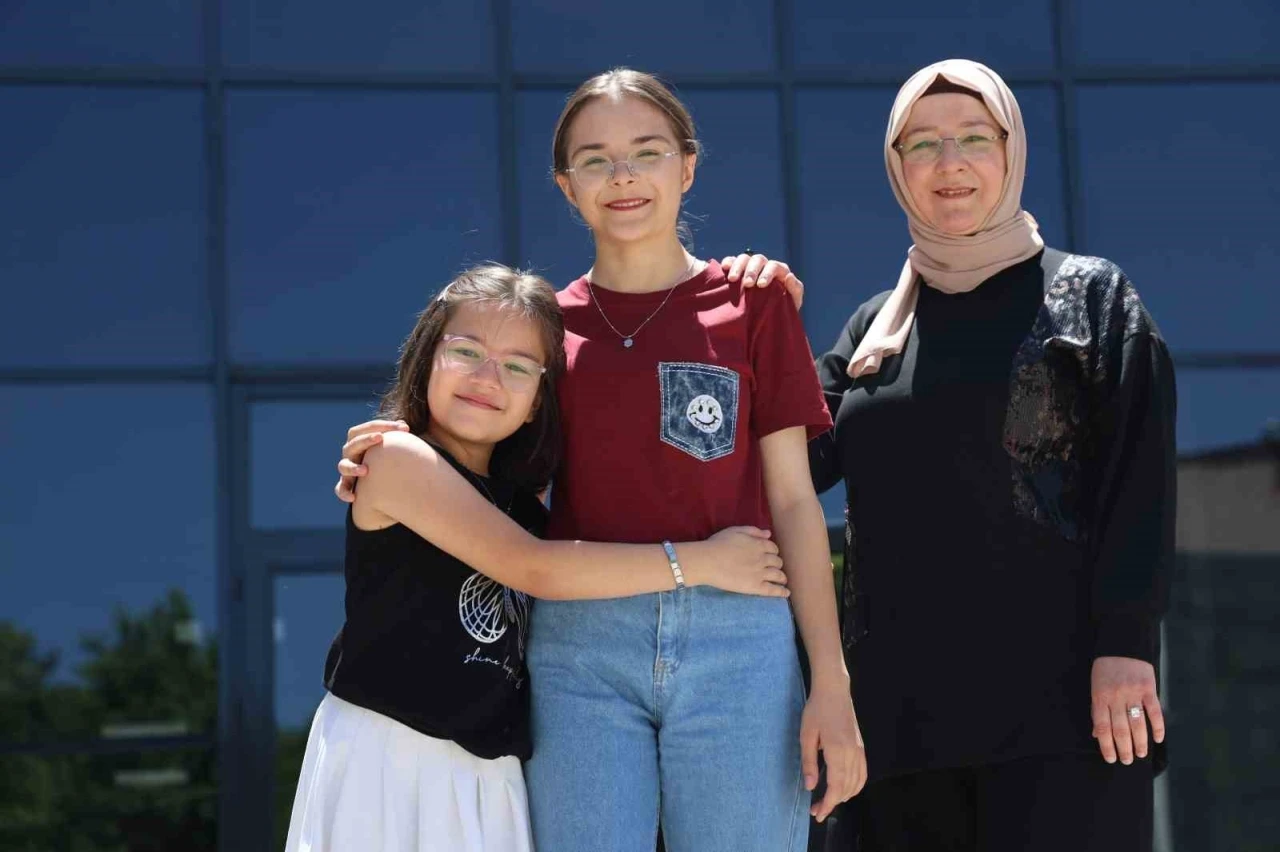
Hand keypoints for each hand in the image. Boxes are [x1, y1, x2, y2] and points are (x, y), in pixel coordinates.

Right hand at [334, 419, 409, 501]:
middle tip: (380, 437)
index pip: (366, 428)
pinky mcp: (346, 484)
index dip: (382, 425)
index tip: (403, 428)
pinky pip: (341, 489)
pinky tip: (353, 497)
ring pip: (343, 466)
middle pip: (353, 443)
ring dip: (353, 467)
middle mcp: (351, 453)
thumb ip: (396, 435)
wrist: (374, 479)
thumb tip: (404, 427)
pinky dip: (344, 493)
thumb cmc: (385, 457)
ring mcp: (347, 468)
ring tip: (365, 470)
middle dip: (365, 439)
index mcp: (360, 440)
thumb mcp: (390, 445)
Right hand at [680, 527, 788, 597]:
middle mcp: (763, 559)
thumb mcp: (735, 530)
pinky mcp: (755, 587)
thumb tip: (768, 533)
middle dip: (777, 564)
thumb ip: (753, 531)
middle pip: (777, 562)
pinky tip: (786, 593)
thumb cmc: (718, 544)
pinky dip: (782, 591)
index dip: (773, 552)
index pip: (773, 548)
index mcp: (758, 544)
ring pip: (778, 575)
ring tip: (782, 580)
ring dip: (782, 577)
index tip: (771, 555)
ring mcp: (760, 574)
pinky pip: (773, 590)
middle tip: (774, 567)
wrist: (708, 561)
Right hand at [721, 253, 804, 309]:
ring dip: (738, 266)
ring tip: (732, 279)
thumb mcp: (793, 302)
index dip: (768, 273)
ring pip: (744, 258)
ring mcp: (751, 267)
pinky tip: (724, 268)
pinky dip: (728, 262)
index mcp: (779, 271)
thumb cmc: (784, 309)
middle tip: (747, 284)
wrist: (770, 318)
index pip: (774, 266)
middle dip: (752, 271)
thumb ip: (795, 289)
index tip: (761, 285)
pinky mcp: (739, 270)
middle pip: (758, 260)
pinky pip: (732, 260)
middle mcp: (765, 266)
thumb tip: (788, 276)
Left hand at [801, 680, 866, 822]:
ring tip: (827, 801)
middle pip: (846, 788)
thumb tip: (810, 787)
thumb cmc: (816, 710)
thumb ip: (808, 762)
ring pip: (857, 783)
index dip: (828, 804)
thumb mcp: (806, 735)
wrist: (834, 690)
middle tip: (816, 810)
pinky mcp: (861, 747)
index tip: (817, 814)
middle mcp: (852, 753)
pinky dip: (855, 786)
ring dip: (843, 796)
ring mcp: (859, 750)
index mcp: (837, 751)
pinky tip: (844, 789)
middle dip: (832, 803)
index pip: (835, 786)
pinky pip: (862, 773)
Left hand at [1091, 655, 1165, 764]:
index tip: (1111, 759)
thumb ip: (1097, 710)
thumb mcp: (1095, 688)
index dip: (1106, 746)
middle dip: (1124, 749)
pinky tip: (1158, 739)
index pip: (1102, 727)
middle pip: (1120, 729)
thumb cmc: (1106, 670)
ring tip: (1141, 754)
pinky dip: (1157, 727)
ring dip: (1140, 742)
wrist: (1122, 645)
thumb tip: (1097, 734)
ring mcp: (1133, 693)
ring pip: (1138, 724)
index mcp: (1100, 697)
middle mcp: (1116, 697)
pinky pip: (1154, 711)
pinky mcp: (1148, 688)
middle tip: (1128, 761)